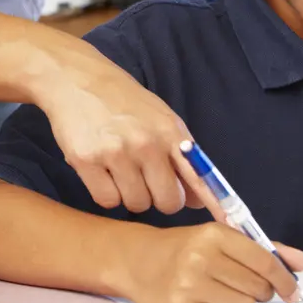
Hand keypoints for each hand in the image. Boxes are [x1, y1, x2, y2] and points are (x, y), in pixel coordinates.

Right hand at [36, 37, 203, 215]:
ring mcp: (115, 153)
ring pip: (136, 204)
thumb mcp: (159, 117)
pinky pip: (106, 201)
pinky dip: (106, 193)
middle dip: (159, 198)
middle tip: (146, 180)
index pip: (199, 177)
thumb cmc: (121, 100)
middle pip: (167, 202)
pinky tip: (102, 172)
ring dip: (130, 194)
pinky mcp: (86, 161)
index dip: (215, 204)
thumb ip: (181, 156)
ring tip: (120, 169)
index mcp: (169, 132)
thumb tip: (199, 199)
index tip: (228, 224)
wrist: (75, 78)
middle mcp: (146, 143)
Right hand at [123, 223, 302, 302]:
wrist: (138, 260)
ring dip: (242, 302)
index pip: (264, 261)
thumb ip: (262, 250)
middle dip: (260, 290)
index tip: (292, 289)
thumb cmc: (184, 248)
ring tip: (223, 290)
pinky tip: (206, 298)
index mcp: (213, 234)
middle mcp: (201, 257)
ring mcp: (190, 284)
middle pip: (259, 287)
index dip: (284, 278)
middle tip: (244, 283)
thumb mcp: (219, 239)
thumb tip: (301, 263)